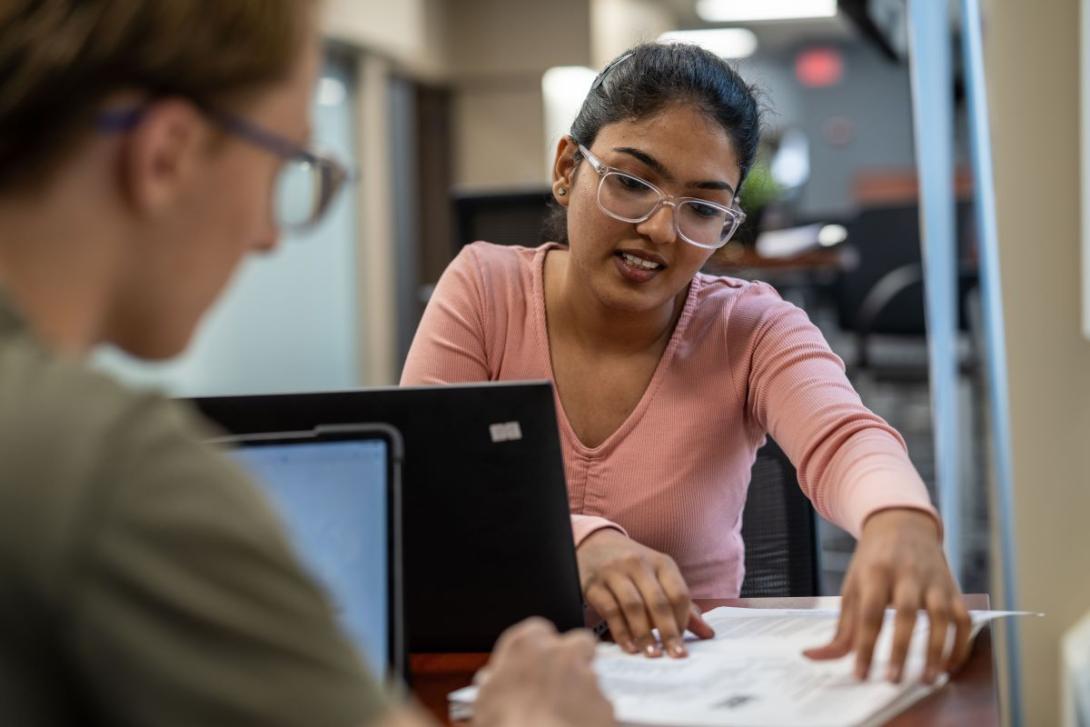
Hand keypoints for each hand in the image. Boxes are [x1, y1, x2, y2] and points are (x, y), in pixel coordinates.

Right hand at [472, 618, 614, 726]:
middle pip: (578, 642)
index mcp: (527, 645)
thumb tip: (491, 682)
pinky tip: (573, 726)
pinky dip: (590, 716)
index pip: (538, 630)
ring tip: (560, 716)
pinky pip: (600, 707)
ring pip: (590, 677)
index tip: (531, 663)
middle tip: (559, 681)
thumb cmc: (506, 724)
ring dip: (580, 692)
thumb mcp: (485, 700)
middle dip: (574, 657)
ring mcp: (587, 679)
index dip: (536, 649)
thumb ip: (494, 682)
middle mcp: (561, 654)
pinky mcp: (605, 705)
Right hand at [576, 528, 713, 657]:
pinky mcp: (594, 584)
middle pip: (658, 602)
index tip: (682, 640)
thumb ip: (681, 604)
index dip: (683, 620)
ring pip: (634, 606)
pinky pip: (610, 610)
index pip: (679, 593)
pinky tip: (630, 647)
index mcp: (661, 563)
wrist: (595, 544)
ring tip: (652, 654)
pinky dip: (621, 632)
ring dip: (645, 634)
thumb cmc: (634, 566)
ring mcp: (614, 573)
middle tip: (675, 655)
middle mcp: (639, 564)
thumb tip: (709, 633)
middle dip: (668, 632)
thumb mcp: (660, 576)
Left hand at [804, 508, 971, 683]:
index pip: (869, 612)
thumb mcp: (852, 588)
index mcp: (874, 573)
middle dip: (899, 648)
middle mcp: (906, 575)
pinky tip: (948, 668)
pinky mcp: (954, 589)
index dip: (865, 645)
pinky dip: (960, 644)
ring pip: (940, 616)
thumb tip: (813, 656)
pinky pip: (963, 619)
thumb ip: (840, 628)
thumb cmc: (872, 563)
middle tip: (893, 680)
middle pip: (905, 612)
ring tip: (926, 680)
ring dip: (936, 650)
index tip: (860, 675)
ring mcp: (933, 582)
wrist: (902, 524)